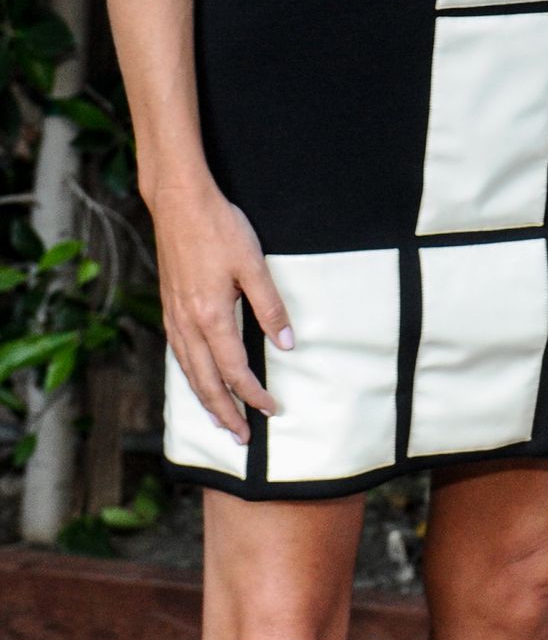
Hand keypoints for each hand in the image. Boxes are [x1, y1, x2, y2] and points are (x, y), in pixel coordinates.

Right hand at [152, 178, 292, 444]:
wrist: (179, 202)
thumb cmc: (219, 227)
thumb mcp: (254, 263)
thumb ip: (269, 306)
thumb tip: (286, 343)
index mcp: (211, 316)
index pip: (235, 371)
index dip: (254, 395)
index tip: (272, 410)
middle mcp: (188, 323)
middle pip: (206, 382)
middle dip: (225, 413)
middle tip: (241, 438)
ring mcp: (174, 315)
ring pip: (188, 371)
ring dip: (205, 399)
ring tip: (220, 419)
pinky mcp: (169, 305)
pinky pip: (178, 353)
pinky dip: (189, 375)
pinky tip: (197, 377)